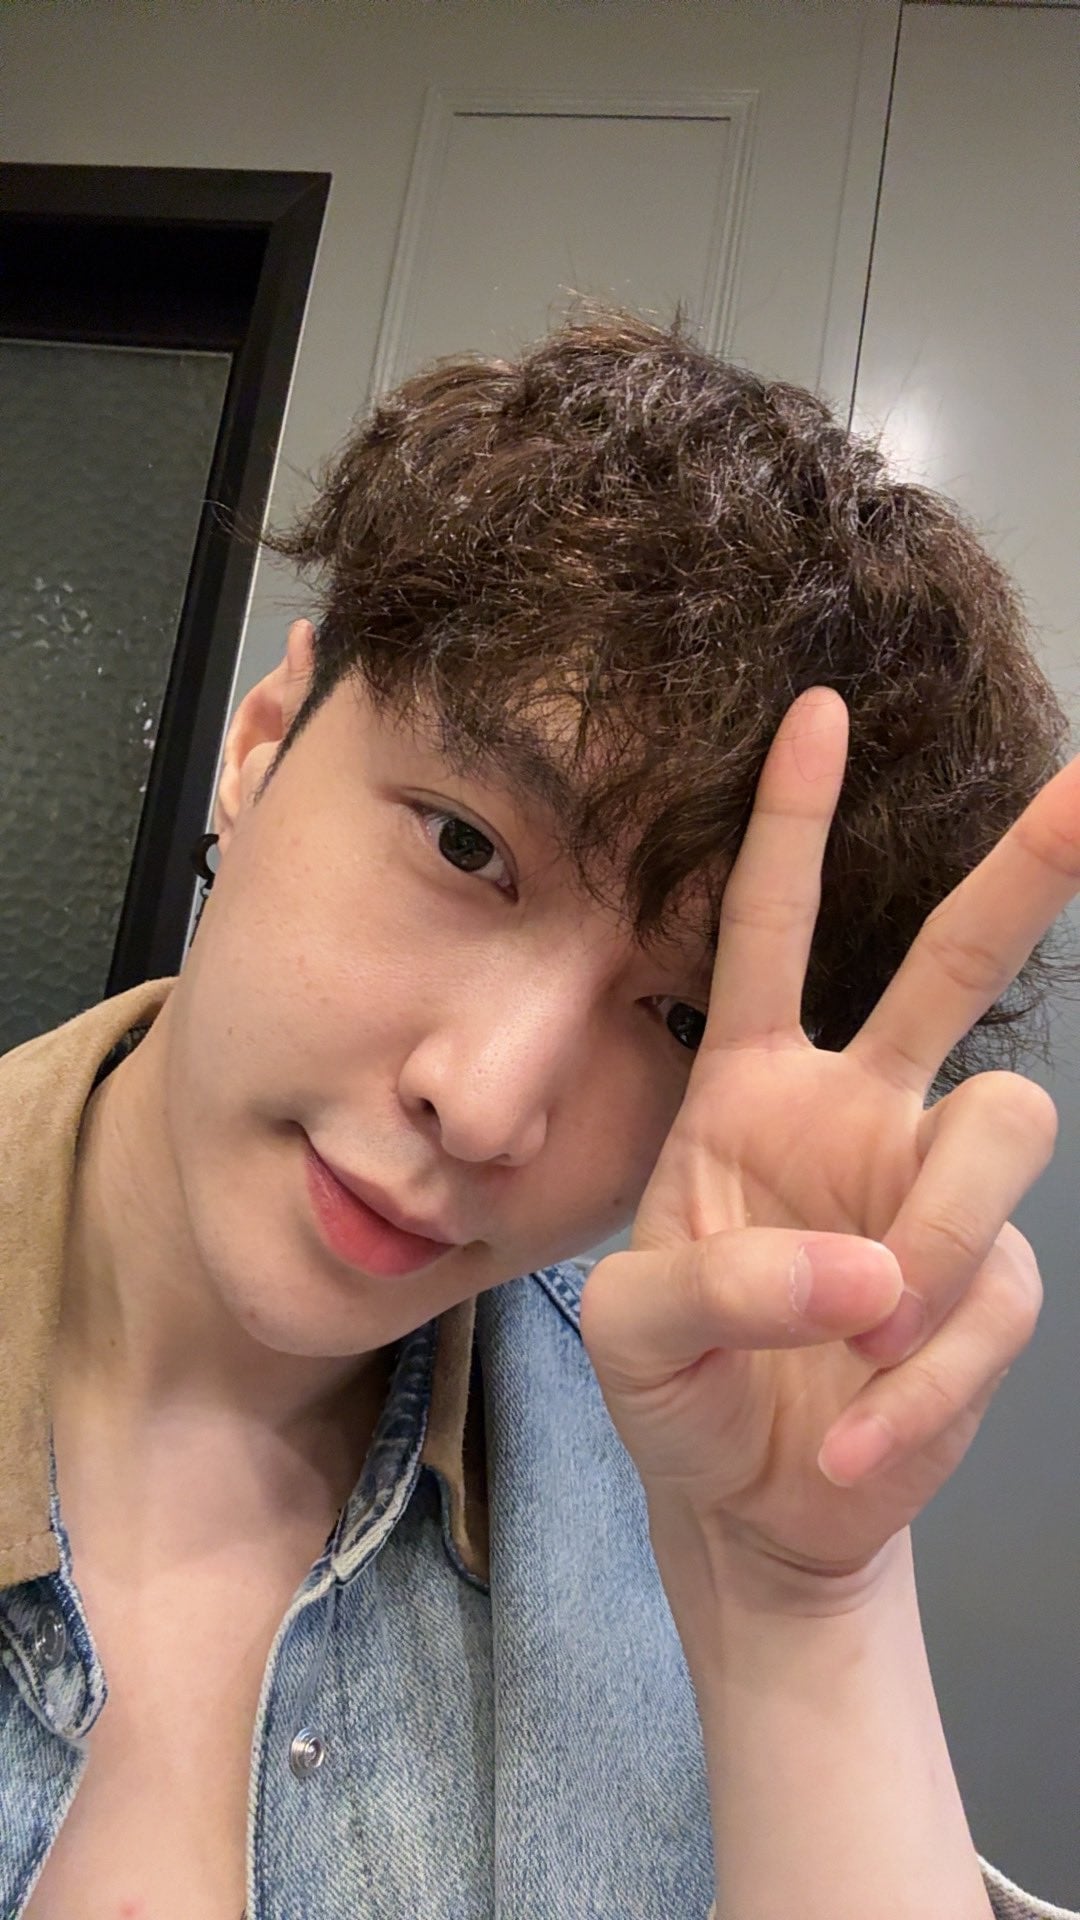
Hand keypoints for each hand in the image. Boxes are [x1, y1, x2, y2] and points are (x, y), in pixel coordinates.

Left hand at [579, 687, 1078, 1587]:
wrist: (748, 1505)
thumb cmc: (681, 1386)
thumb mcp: (637, 1331)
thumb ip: (717, 1284)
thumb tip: (865, 1272)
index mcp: (750, 1089)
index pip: (769, 934)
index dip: (790, 825)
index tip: (814, 710)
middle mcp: (856, 1115)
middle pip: (956, 970)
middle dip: (1020, 877)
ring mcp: (929, 1198)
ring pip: (1001, 1133)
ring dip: (932, 1239)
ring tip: (858, 1344)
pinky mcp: (983, 1293)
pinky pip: (990, 1303)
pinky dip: (922, 1385)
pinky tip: (858, 1437)